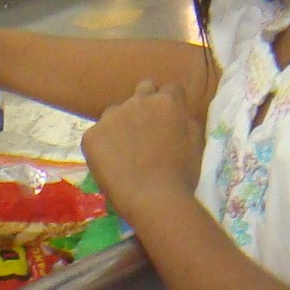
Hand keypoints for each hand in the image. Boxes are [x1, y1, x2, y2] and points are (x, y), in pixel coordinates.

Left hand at [82, 80, 201, 216]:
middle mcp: (138, 101)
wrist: (153, 199)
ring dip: (122, 124)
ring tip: (126, 152)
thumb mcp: (197, 143)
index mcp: (167, 101)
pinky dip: (103, 146)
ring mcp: (111, 116)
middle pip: (143, 90)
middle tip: (147, 129)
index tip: (168, 119)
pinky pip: (97, 134)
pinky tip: (111, 165)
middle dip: (146, 103)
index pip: (170, 89)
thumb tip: (180, 115)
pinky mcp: (92, 135)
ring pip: (116, 112)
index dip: (170, 104)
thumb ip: (187, 121)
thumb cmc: (182, 175)